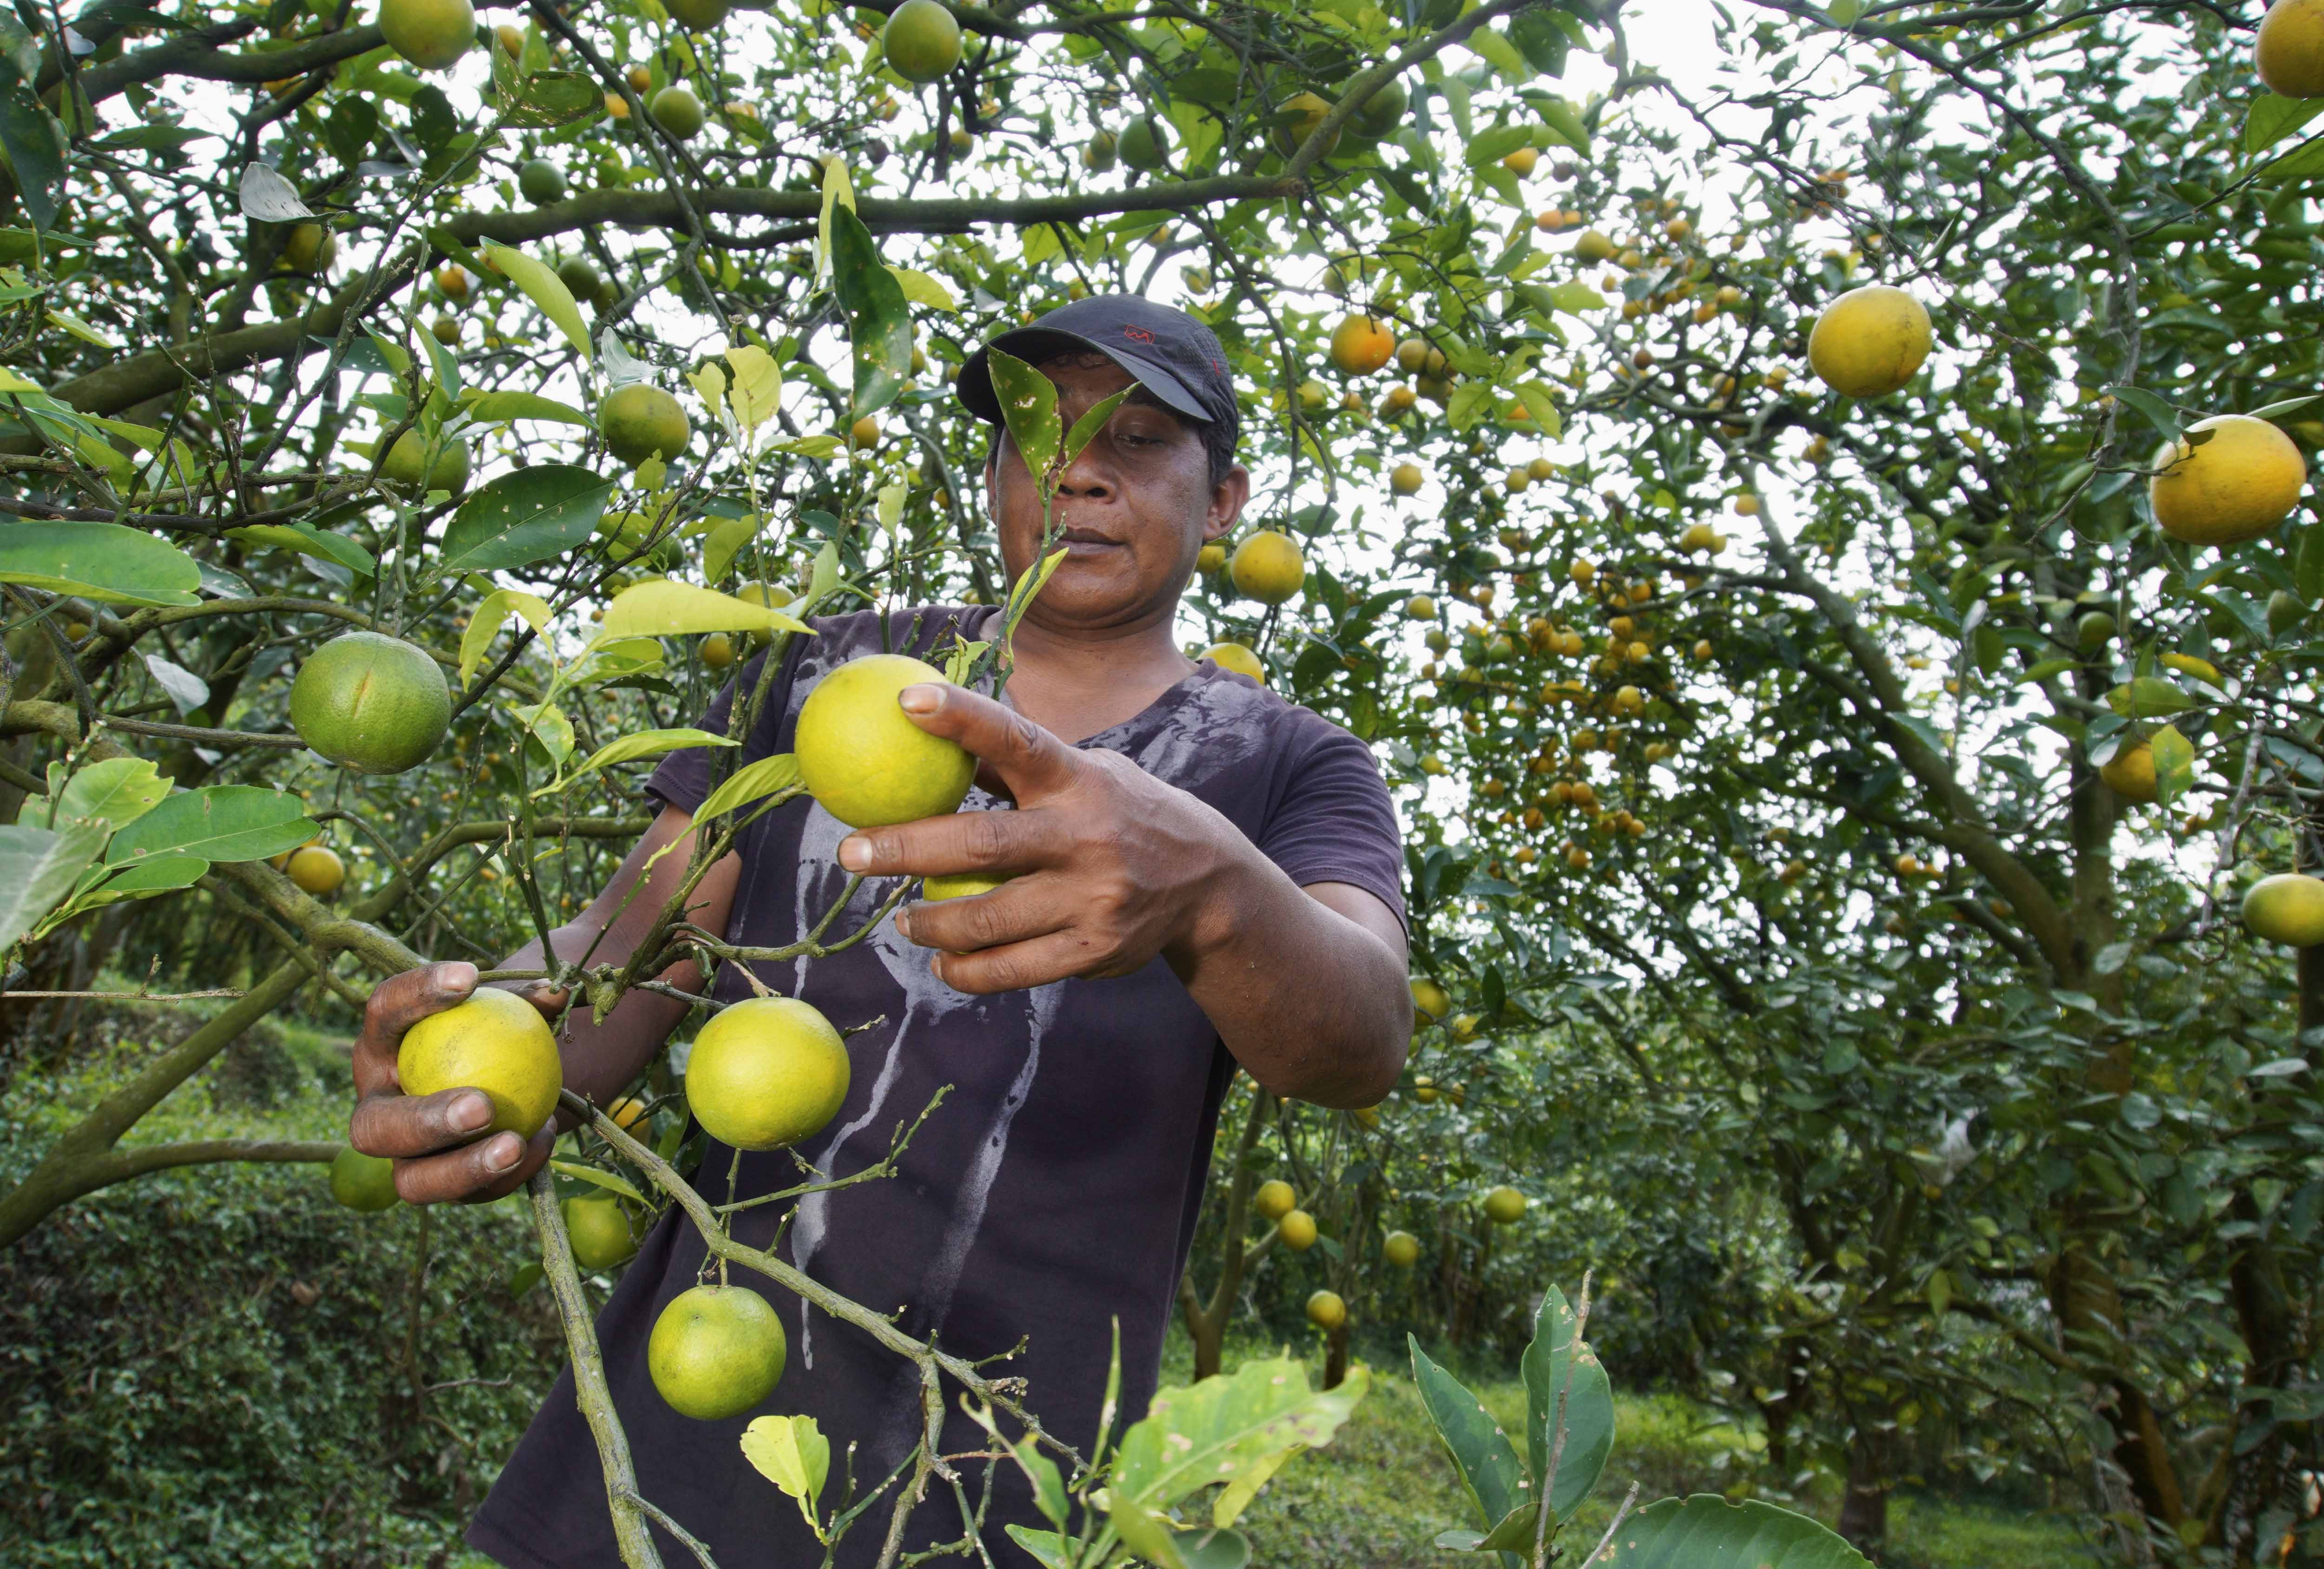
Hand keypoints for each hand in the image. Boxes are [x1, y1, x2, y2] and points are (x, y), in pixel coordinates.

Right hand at [348, 961, 565, 1203]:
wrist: (509, 1075)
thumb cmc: (497, 1028)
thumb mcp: (508, 1005)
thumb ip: (527, 998)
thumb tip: (556, 992)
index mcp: (381, 1046)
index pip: (383, 1011)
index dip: (417, 993)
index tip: (469, 977)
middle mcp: (378, 1107)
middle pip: (374, 1127)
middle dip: (424, 1122)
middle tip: (482, 1106)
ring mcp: (405, 1157)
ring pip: (414, 1181)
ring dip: (465, 1168)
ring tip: (514, 1144)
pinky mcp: (443, 1186)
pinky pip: (471, 1194)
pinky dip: (509, 1175)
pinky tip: (543, 1142)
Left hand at [835, 683, 1250, 992]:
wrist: (1207, 883)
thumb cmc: (1121, 814)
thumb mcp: (1087, 775)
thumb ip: (1021, 769)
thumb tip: (930, 741)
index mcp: (1079, 780)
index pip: (1016, 738)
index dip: (962, 718)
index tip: (906, 701)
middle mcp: (1086, 837)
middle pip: (981, 844)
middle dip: (906, 848)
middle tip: (851, 852)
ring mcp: (1092, 898)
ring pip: (987, 917)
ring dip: (930, 922)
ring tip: (902, 920)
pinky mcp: (1094, 950)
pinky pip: (1012, 968)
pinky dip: (967, 968)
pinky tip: (945, 962)